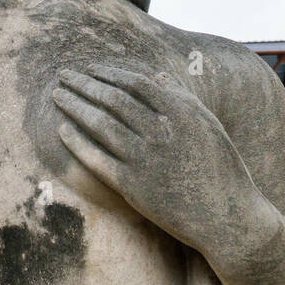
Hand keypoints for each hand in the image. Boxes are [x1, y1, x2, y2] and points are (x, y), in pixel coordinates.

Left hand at [52, 63, 273, 256]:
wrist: (227, 217)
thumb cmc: (220, 169)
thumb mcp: (208, 126)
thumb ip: (181, 98)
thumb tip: (157, 75)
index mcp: (181, 113)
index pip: (135, 82)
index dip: (108, 73)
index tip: (90, 68)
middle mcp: (161, 132)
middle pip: (113, 99)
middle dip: (84, 83)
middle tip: (64, 74)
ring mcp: (145, 160)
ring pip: (101, 124)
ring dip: (75, 106)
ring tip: (57, 96)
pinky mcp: (133, 186)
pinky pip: (96, 159)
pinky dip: (77, 142)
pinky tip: (61, 130)